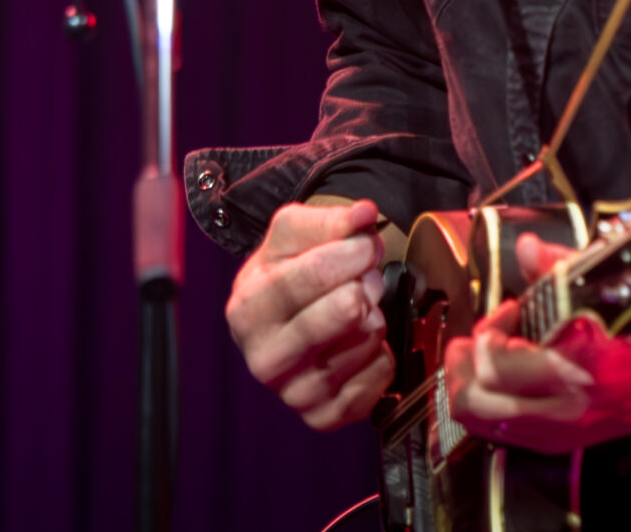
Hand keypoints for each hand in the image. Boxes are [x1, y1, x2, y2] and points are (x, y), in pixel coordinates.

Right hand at [224, 198, 392, 429]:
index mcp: (248, 310)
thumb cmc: (288, 271)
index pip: (307, 277)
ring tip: (360, 309)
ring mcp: (294, 393)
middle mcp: (264, 359)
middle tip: (366, 277)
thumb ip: (328, 220)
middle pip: (341, 314)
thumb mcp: (294, 234)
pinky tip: (363, 343)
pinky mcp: (325, 416)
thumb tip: (363, 214)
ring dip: (375, 319)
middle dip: (366, 285)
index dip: (347, 255)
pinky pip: (378, 378)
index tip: (365, 243)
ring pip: (365, 344)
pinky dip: (382, 355)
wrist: (286, 315)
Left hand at [442, 234, 630, 453]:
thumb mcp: (615, 279)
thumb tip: (527, 247)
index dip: (486, 330)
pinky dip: (500, 414)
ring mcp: (576, 427)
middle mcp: (571, 402)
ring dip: (475, 394)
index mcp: (578, 359)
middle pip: (479, 406)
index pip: (494, 360)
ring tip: (476, 363)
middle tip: (463, 344)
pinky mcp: (584, 437)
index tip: (505, 309)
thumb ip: (562, 266)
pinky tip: (506, 387)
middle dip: (460, 372)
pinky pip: (521, 437)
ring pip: (494, 428)